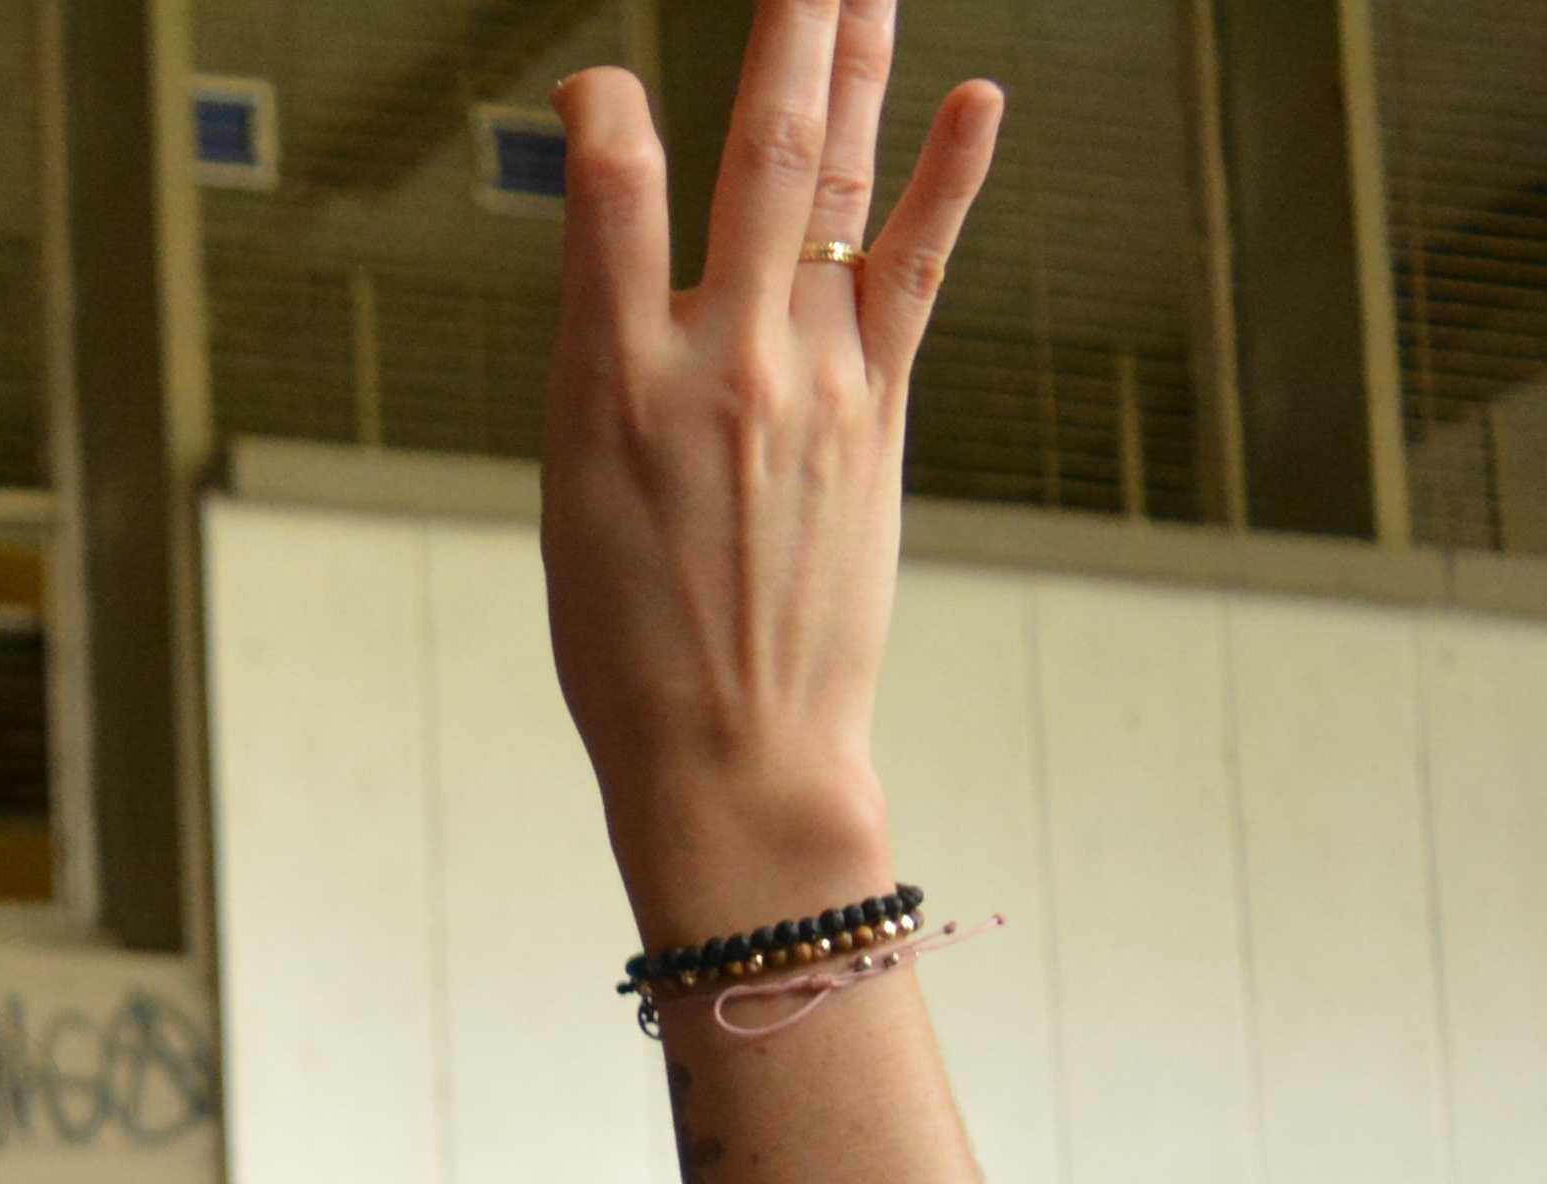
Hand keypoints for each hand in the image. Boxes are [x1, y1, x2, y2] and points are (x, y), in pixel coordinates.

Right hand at [541, 0, 1003, 927]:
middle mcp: (717, 367)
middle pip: (756, 159)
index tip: (594, 82)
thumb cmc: (630, 637)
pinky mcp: (874, 412)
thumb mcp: (573, 496)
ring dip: (855, 64)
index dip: (603, 118)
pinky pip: (913, 271)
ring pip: (833, 188)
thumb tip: (627, 261)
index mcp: (607, 392)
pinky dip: (944, 180)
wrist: (734, 749)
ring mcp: (810, 381)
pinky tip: (974, 99)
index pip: (608, 202)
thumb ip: (604, 357)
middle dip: (784, 35)